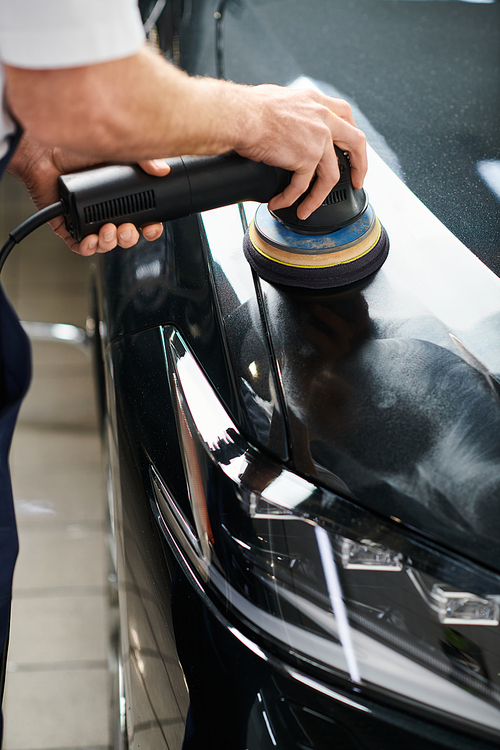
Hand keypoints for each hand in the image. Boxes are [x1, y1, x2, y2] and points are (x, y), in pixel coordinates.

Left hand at [7, 133, 168, 254]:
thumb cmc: (74, 146)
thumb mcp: (115, 151)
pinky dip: (88, 247)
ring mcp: (85, 218)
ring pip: (105, 243)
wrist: (42, 149)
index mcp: (118, 196)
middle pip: (125, 236)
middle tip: (127, 229)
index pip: (141, 219)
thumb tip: (163, 170)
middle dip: (129, 238)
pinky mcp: (67, 225)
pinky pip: (80, 245)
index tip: (151, 228)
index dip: (149, 228)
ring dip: (110, 243)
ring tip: (108, 231)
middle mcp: (103, 209)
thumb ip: (142, 160)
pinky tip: (91, 240)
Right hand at [236, 85, 366, 219]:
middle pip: (356, 142)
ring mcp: (318, 139)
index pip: (345, 115)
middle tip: (357, 181)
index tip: (351, 148)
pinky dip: (290, 199)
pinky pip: (302, 186)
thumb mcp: (280, 99)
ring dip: (318, 197)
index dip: (351, 133)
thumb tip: (284, 125)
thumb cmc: (249, 108)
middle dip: (360, 165)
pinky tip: (280, 203)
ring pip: (330, 176)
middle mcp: (322, 118)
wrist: (240, 116)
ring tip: (307, 209)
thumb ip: (293, 113)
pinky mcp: (307, 158)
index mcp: (315, 102)